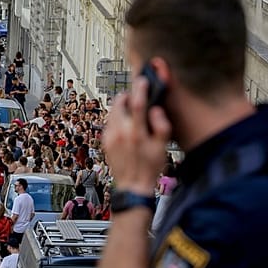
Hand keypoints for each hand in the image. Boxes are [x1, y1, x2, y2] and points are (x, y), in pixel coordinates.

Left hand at [102, 77, 170, 194]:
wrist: (133, 186)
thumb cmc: (149, 168)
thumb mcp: (162, 148)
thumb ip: (161, 127)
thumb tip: (156, 111)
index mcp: (136, 133)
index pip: (137, 103)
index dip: (140, 89)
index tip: (142, 81)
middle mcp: (120, 133)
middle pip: (119, 103)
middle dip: (127, 96)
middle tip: (135, 96)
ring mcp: (110, 137)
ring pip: (112, 112)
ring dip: (121, 107)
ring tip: (132, 111)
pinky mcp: (105, 142)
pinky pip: (109, 123)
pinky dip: (116, 119)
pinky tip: (125, 126)